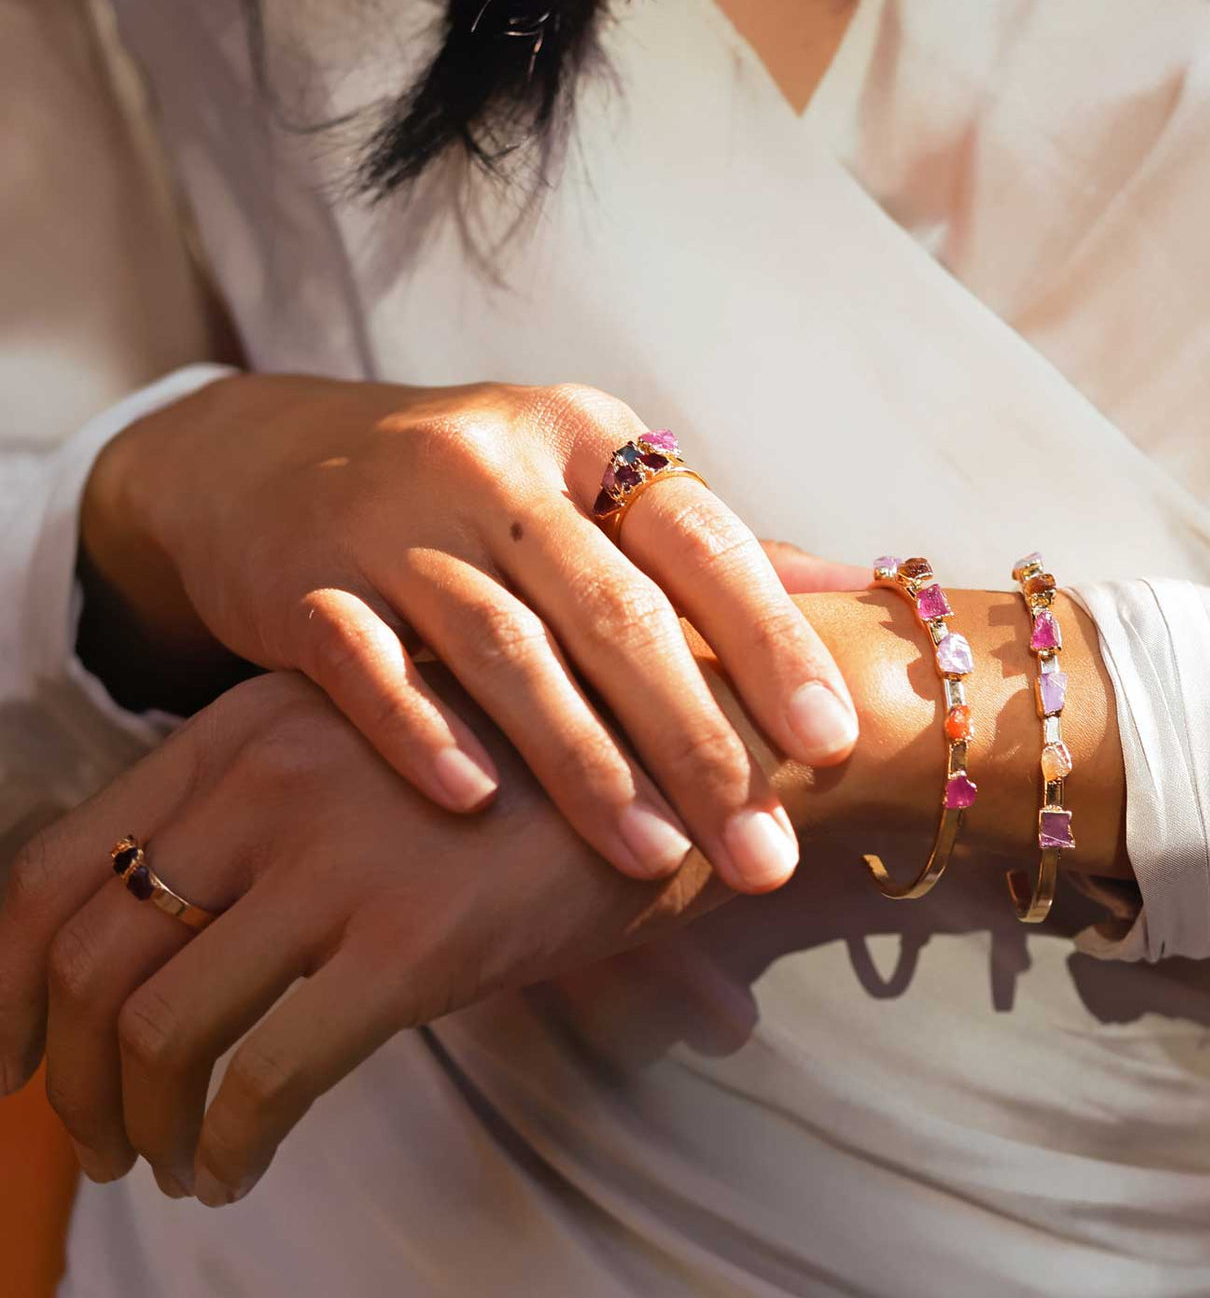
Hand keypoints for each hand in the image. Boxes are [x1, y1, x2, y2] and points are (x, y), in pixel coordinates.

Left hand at [0, 671, 730, 1203]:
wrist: (672, 750)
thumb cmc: (528, 763)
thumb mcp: (375, 746)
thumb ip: (273, 808)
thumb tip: (175, 924)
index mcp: (242, 728)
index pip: (52, 860)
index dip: (2, 980)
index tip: (12, 1059)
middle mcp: (267, 783)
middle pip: (84, 958)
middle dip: (68, 1078)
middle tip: (100, 1138)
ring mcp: (336, 861)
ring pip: (156, 1029)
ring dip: (139, 1125)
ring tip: (170, 1164)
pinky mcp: (410, 943)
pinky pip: (263, 1077)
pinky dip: (228, 1146)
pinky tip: (241, 1168)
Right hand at [82, 375, 858, 891]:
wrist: (266, 461)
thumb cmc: (468, 494)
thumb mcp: (583, 485)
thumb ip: (706, 543)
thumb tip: (855, 582)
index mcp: (585, 439)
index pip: (699, 540)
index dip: (770, 640)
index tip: (832, 743)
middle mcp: (495, 465)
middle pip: (612, 611)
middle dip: (696, 740)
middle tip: (762, 851)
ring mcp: (392, 518)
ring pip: (502, 646)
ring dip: (583, 761)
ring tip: (653, 857)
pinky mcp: (301, 578)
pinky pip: (364, 661)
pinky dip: (420, 728)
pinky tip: (473, 804)